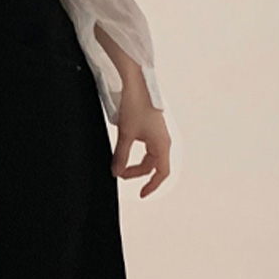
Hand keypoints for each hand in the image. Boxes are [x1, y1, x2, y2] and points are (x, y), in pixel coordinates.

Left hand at [111, 79, 171, 197]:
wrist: (135, 83)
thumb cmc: (135, 105)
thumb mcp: (126, 135)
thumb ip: (121, 156)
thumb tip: (116, 172)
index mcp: (162, 144)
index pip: (161, 172)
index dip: (152, 186)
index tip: (141, 194)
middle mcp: (162, 140)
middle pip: (152, 166)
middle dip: (135, 172)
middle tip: (119, 173)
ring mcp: (157, 134)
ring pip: (148, 157)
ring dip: (135, 163)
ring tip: (120, 164)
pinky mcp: (151, 127)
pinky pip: (146, 147)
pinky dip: (135, 153)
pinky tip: (124, 151)